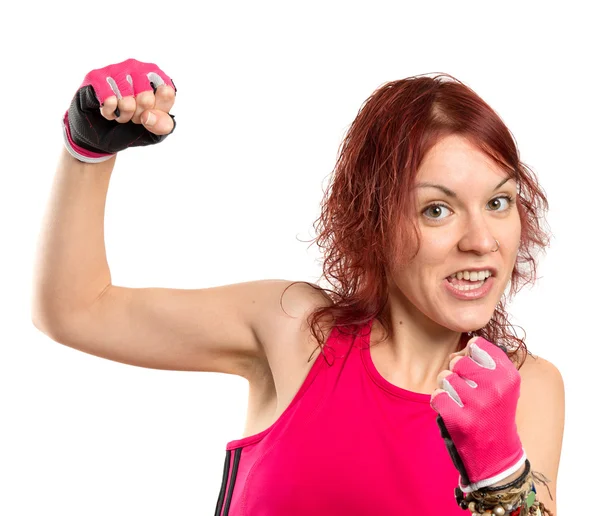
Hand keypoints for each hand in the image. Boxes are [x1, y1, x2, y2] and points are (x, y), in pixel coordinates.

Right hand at [62, 58, 176, 162]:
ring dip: (123, 115)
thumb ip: (163, 124)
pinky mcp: (96, 76)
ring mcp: (116, 69)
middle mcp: (137, 68)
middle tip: (133, 114)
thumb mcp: (155, 129)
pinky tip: (108, 109)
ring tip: (120, 112)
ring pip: (127, 101)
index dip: (157, 110)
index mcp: (157, 77)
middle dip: (139, 115)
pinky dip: (109, 112)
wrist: (102, 133)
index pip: (166, 92)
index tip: (150, 113)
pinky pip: (108, 100)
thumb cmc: (132, 124)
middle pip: (146, 98)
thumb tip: (149, 116)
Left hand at [430, 336, 525, 492]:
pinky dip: (440, 402)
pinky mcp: (461, 420)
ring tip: (460, 402)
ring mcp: (478, 404)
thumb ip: (485, 360)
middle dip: (456, 372)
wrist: (497, 456)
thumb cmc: (495, 413)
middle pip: (458, 360)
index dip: (469, 355)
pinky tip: (451, 411)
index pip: (477, 344)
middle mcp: (496, 388)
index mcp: (509, 375)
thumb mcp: (503, 384)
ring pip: (445, 377)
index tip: (475, 370)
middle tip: (466, 389)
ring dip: (446, 388)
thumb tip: (464, 347)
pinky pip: (437, 395)